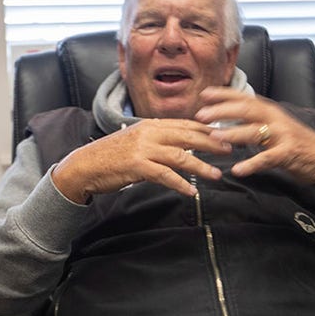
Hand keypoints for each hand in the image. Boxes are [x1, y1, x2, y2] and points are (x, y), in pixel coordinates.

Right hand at [51, 119, 231, 202]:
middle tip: (229, 149)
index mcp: (150, 125)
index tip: (224, 134)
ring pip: (180, 156)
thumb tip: (180, 146)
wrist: (84, 165)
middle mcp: (149, 133)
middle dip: (211, 143)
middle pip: (187, 136)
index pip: (185, 124)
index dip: (206, 129)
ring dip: (201, 166)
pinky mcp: (137, 166)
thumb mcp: (136, 142)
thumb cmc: (110, 157)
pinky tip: (191, 191)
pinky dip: (180, 184)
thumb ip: (157, 141)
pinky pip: (165, 175)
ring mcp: (143, 149)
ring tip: (216, 175)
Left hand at [195, 87, 314, 184]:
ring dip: (232, 133)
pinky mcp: (289, 153)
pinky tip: (237, 170)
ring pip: (254, 131)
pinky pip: (267, 158)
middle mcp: (276, 118)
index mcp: (270, 110)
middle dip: (222, 111)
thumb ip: (254, 120)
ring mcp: (283, 134)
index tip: (204, 94)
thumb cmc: (295, 142)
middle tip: (201, 115)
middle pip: (246, 110)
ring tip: (214, 137)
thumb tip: (228, 116)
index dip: (224, 94)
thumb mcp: (274, 126)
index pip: (244, 97)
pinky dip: (252, 163)